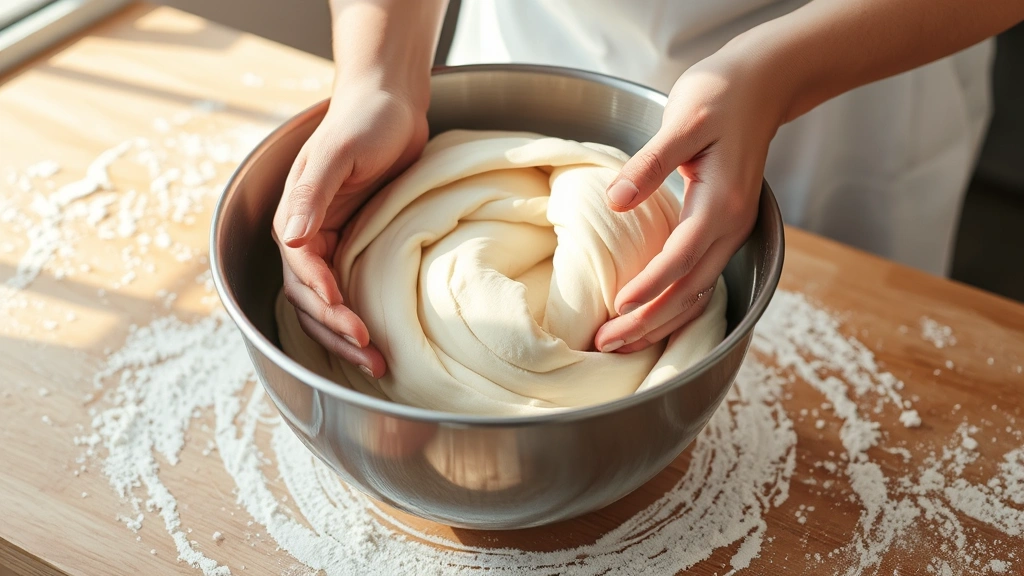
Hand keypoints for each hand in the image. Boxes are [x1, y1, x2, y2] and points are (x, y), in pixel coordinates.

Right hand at [273, 82, 428, 376]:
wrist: (390, 104)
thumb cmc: (363, 122)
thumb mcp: (337, 153)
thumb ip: (313, 194)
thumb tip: (291, 239)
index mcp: (295, 219)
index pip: (302, 274)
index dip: (323, 300)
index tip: (349, 317)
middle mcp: (306, 238)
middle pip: (311, 301)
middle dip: (337, 333)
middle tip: (372, 358)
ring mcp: (331, 245)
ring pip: (327, 307)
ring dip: (346, 338)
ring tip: (378, 366)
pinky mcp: (356, 246)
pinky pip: (350, 293)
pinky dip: (360, 319)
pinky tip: (380, 341)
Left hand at [594, 46, 786, 353]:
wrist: (762, 86)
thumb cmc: (720, 96)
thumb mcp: (684, 120)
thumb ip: (650, 163)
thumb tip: (617, 200)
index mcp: (721, 204)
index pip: (680, 258)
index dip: (649, 286)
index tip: (616, 308)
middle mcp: (731, 227)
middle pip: (688, 290)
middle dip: (648, 321)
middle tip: (604, 344)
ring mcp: (731, 232)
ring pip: (696, 294)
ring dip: (659, 322)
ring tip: (619, 343)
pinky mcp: (724, 231)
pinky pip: (699, 282)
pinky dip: (673, 307)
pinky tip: (648, 319)